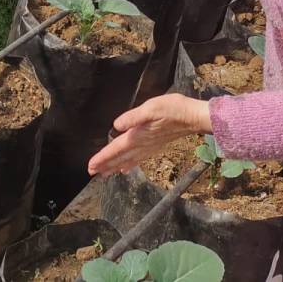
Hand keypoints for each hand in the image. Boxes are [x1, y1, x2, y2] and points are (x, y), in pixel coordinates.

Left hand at [87, 94, 211, 175]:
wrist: (192, 117)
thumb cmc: (172, 109)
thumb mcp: (150, 108)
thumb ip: (132, 118)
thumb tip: (116, 126)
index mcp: (138, 136)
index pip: (116, 149)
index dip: (103, 158)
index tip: (91, 166)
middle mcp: (142, 144)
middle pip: (120, 158)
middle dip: (105, 165)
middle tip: (91, 172)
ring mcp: (149, 147)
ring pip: (128, 160)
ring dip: (115, 167)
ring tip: (104, 173)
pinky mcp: (155, 145)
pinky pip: (138, 159)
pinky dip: (129, 164)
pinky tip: (125, 169)